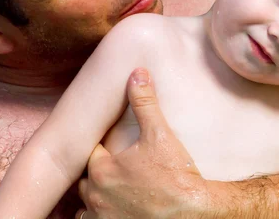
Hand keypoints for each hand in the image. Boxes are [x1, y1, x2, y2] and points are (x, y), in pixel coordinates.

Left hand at [75, 68, 213, 218]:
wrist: (192, 211)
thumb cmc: (175, 174)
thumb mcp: (160, 134)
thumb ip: (145, 102)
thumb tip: (137, 74)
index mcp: (103, 169)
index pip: (90, 152)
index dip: (102, 148)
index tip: (114, 146)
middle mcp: (97, 196)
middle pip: (87, 179)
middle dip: (99, 172)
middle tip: (118, 167)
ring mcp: (103, 217)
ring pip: (87, 204)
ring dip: (97, 196)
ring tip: (115, 189)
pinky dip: (102, 215)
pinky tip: (118, 208)